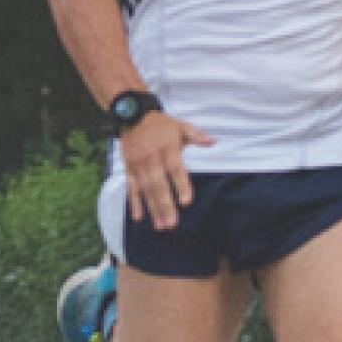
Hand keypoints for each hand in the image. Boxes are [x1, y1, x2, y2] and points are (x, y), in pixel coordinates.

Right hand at [121, 112, 214, 230]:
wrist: (132, 115)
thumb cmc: (161, 124)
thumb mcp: (181, 125)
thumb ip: (196, 135)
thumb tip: (213, 142)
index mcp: (168, 150)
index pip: (176, 170)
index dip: (181, 186)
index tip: (186, 202)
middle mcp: (152, 160)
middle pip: (159, 185)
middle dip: (165, 206)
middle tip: (172, 224)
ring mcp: (139, 166)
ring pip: (146, 190)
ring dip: (152, 209)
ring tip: (160, 225)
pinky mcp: (129, 169)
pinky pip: (131, 188)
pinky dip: (134, 203)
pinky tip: (139, 218)